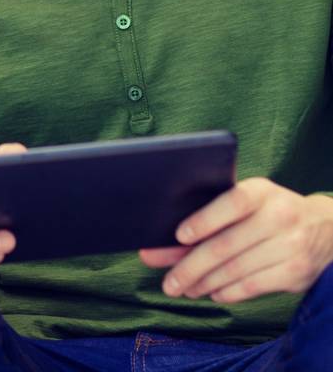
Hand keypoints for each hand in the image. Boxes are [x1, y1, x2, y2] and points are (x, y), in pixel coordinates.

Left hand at [141, 181, 332, 303]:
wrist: (325, 229)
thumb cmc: (272, 211)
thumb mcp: (254, 199)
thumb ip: (221, 210)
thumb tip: (173, 238)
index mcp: (262, 191)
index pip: (230, 203)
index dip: (204, 220)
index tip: (178, 236)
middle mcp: (278, 216)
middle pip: (226, 245)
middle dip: (190, 266)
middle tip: (168, 282)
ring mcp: (289, 247)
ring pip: (236, 270)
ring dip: (204, 283)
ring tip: (184, 289)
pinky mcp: (295, 273)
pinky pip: (252, 286)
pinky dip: (228, 292)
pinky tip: (212, 293)